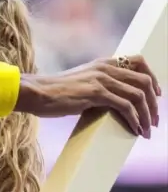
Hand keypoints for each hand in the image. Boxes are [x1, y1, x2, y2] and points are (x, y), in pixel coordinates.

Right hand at [16, 55, 160, 137]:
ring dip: (147, 116)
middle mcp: (105, 68)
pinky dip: (134, 120)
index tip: (156, 95)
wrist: (36, 92)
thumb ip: (97, 85)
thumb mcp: (80, 82)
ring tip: (147, 130)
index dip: (153, 78)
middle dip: (154, 104)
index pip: (138, 61)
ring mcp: (101, 79)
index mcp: (102, 63)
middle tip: (154, 120)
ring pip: (138, 95)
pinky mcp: (96, 93)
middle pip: (144, 81)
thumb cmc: (53, 92)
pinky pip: (126, 106)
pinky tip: (134, 129)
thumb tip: (112, 101)